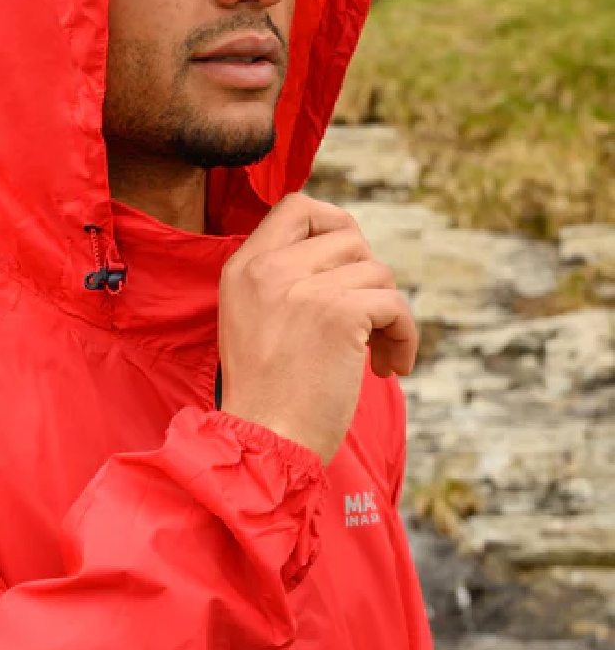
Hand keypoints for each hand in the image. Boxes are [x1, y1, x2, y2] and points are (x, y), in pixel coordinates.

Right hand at [218, 192, 416, 462]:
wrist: (264, 442)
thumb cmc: (265, 396)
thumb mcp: (251, 320)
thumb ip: (282, 280)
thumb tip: (347, 252)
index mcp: (244, 267)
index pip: (298, 206)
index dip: (335, 224)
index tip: (348, 264)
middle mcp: (269, 268)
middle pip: (349, 237)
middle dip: (369, 278)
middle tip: (367, 323)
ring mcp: (304, 287)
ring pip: (378, 272)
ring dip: (389, 316)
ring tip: (376, 357)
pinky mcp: (340, 314)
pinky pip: (395, 304)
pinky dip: (405, 336)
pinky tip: (390, 369)